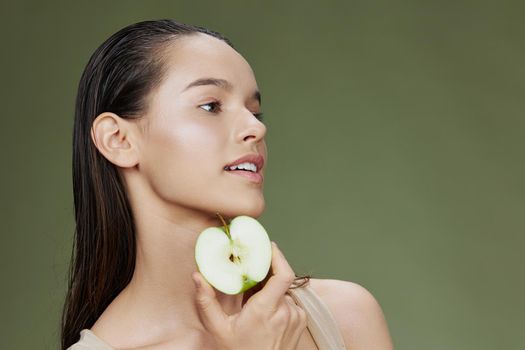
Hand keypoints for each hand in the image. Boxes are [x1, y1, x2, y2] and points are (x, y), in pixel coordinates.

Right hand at [192, 242, 306, 349]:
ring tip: (256, 301)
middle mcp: (285, 312)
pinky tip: (266, 313)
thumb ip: (207, 301)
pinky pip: (291, 302)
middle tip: (253, 272)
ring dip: (272, 291)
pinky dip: (279, 301)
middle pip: (280, 280)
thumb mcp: (218, 329)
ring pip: (284, 291)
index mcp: (265, 310)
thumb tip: (197, 277)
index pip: (283, 275)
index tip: (269, 246)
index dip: (278, 256)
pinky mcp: (300, 322)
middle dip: (267, 274)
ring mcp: (295, 317)